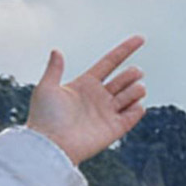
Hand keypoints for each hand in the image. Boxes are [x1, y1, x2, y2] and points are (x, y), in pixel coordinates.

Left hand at [27, 35, 147, 166]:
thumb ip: (54, 69)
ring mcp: (107, 112)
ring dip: (136, 89)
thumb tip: (56, 51)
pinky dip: (138, 108)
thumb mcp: (46, 88)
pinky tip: (134, 106)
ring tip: (132, 91)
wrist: (50, 146)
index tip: (141, 39)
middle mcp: (99, 96)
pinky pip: (133, 115)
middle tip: (134, 74)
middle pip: (125, 78)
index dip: (125, 50)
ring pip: (133, 94)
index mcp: (85, 84)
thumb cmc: (44, 118)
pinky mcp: (114, 129)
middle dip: (132, 74)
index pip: (110, 62)